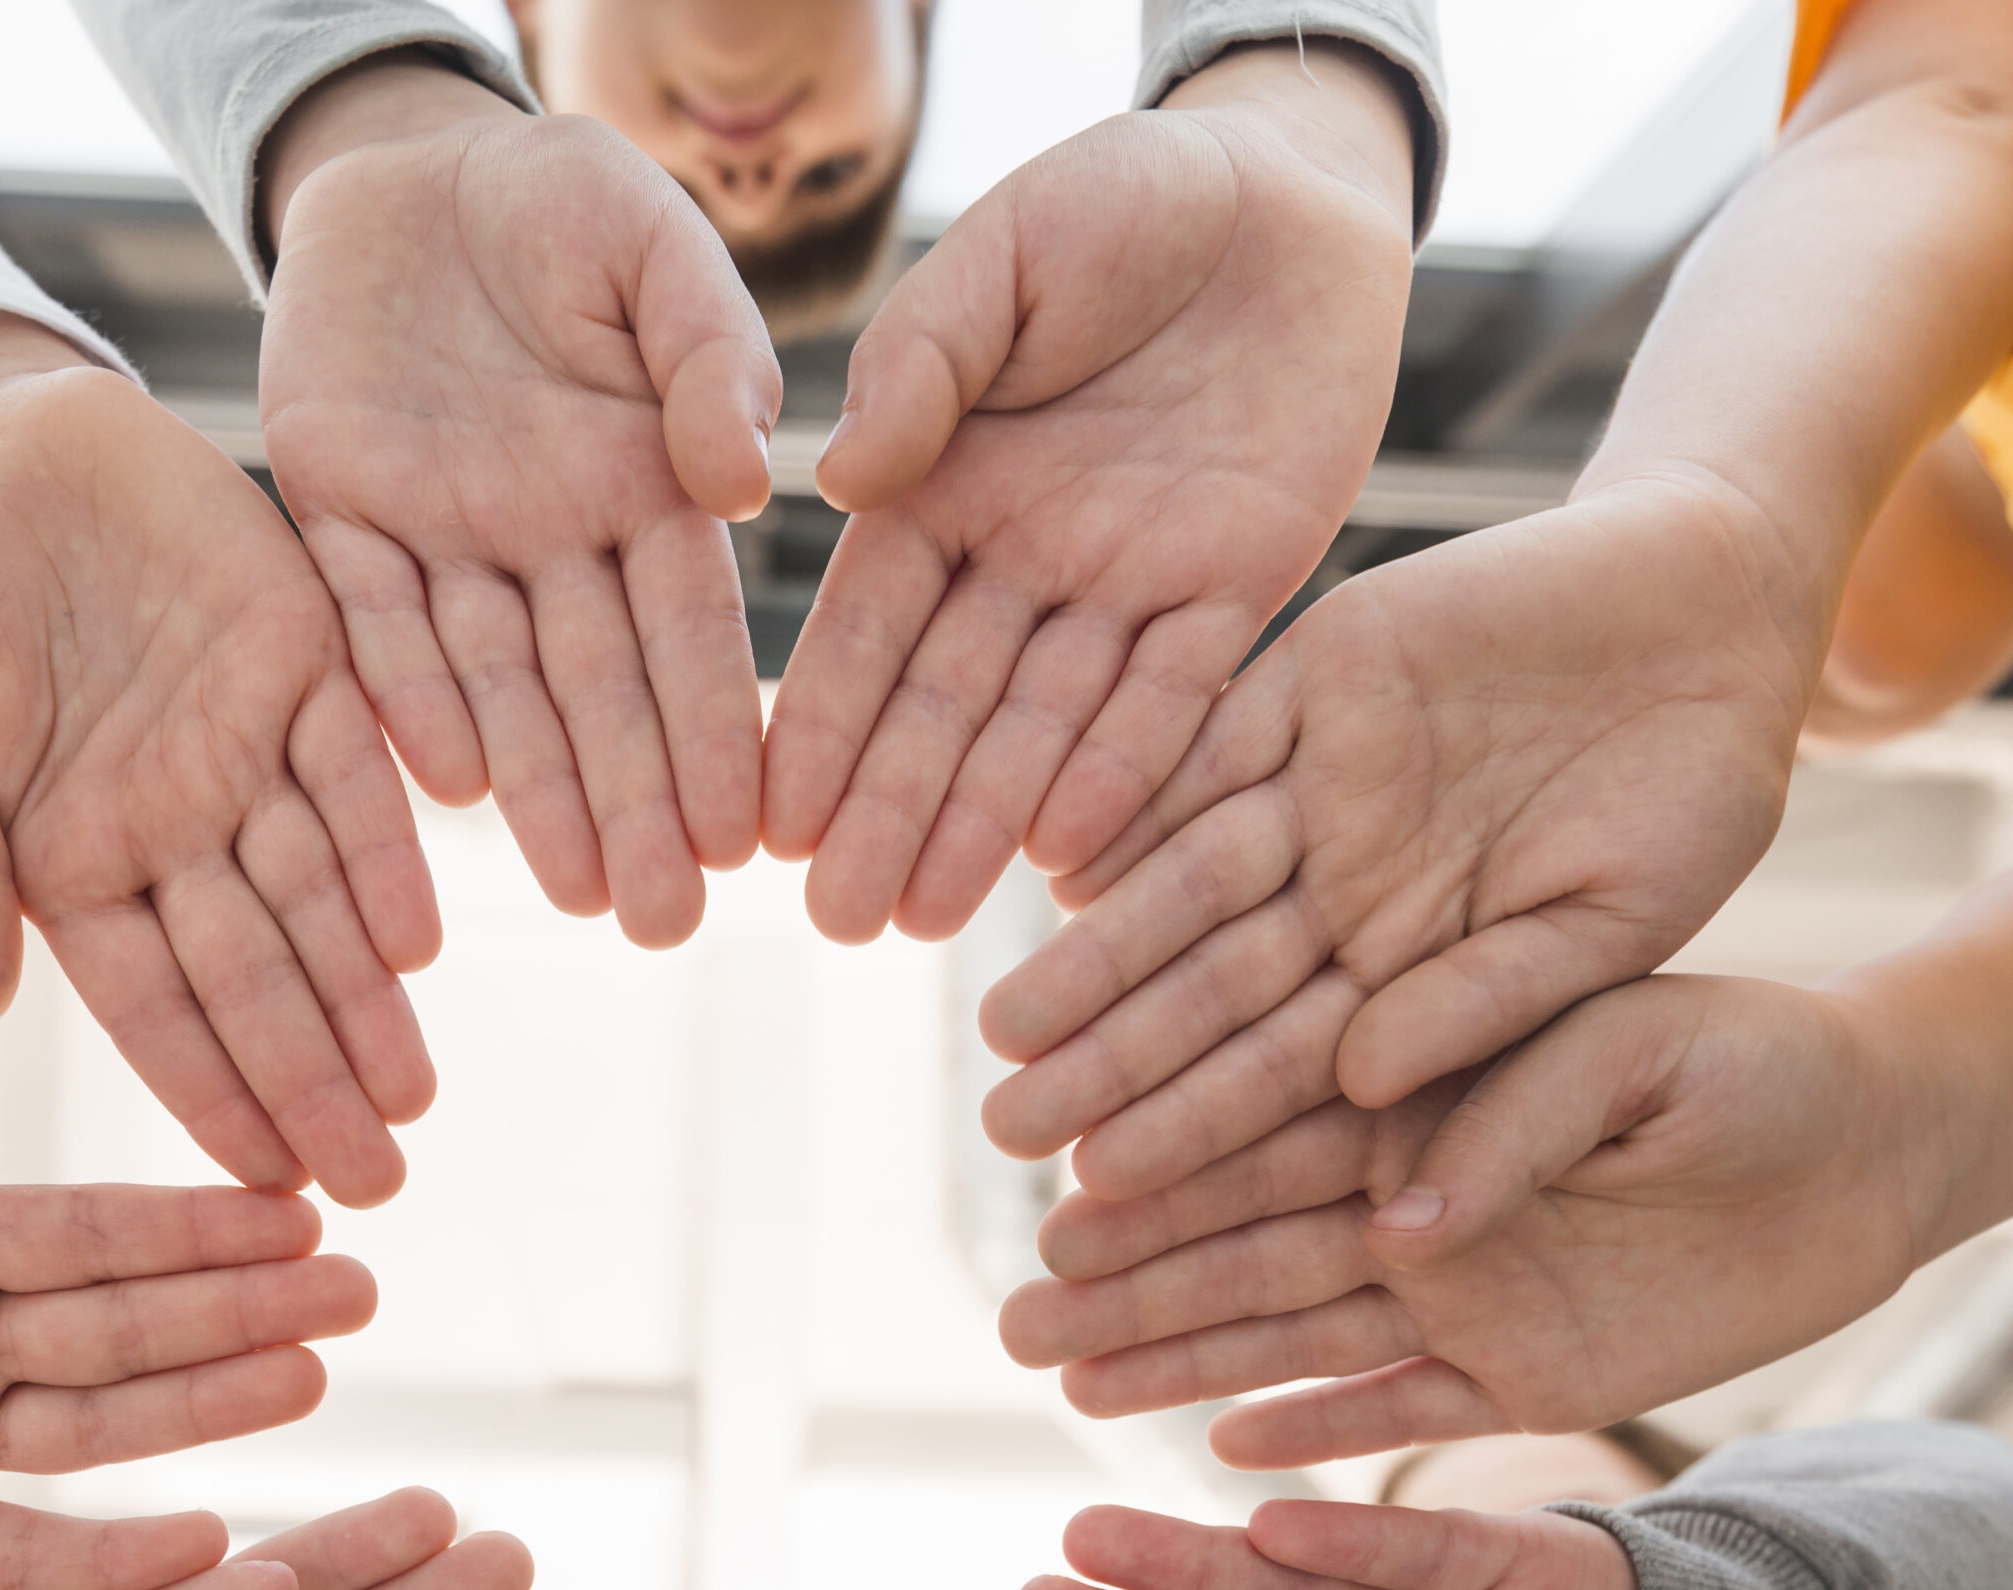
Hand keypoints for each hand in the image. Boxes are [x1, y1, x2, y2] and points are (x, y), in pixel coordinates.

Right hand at [0, 313, 437, 1199]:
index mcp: (70, 864)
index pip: (152, 1006)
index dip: (210, 1094)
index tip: (264, 1185)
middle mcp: (173, 832)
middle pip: (257, 979)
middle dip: (315, 1082)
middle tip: (376, 1184)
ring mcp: (245, 754)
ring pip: (320, 901)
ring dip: (368, 1001)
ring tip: (414, 1099)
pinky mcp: (309, 668)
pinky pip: (356, 773)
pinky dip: (386, 852)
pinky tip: (418, 939)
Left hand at [262, 62, 781, 948]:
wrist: (404, 165)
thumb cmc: (559, 201)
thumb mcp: (652, 241)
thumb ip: (706, 351)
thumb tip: (745, 479)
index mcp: (646, 493)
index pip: (689, 633)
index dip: (715, 734)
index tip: (746, 839)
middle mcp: (554, 543)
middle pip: (599, 694)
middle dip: (634, 808)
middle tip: (661, 921)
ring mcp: (450, 540)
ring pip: (498, 685)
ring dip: (537, 792)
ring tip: (577, 894)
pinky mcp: (345, 518)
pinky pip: (377, 623)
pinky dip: (412, 698)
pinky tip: (451, 788)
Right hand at [762, 44, 1413, 943]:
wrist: (1294, 189)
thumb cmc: (1126, 201)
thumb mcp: (1005, 251)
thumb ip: (924, 359)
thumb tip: (833, 481)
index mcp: (945, 487)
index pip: (868, 630)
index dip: (823, 728)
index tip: (773, 826)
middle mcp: (1024, 558)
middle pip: (945, 708)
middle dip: (890, 816)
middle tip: (840, 923)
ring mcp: (1126, 584)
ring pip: (1043, 725)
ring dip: (984, 824)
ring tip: (924, 919)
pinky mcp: (1234, 590)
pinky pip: (1172, 695)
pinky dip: (1123, 769)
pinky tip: (1064, 850)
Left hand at [977, 479, 1815, 1196]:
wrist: (1718, 606)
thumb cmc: (1694, 790)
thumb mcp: (1617, 914)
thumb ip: (1494, 1001)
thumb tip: (1369, 1087)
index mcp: (1408, 971)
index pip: (1284, 1068)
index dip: (1195, 1126)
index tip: (1107, 1189)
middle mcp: (1339, 891)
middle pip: (1203, 990)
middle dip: (1111, 1061)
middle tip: (1010, 1132)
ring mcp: (1314, 787)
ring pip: (1180, 882)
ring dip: (1095, 952)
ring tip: (1004, 1027)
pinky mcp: (1304, 678)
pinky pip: (1202, 737)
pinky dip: (1136, 791)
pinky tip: (1056, 861)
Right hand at [996, 970, 1945, 1462]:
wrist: (1874, 1145)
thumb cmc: (1760, 1060)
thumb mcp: (1646, 1046)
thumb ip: (1516, 1112)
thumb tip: (1402, 1218)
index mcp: (1425, 1100)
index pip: (1266, 1142)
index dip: (1159, 1179)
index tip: (1054, 1207)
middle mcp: (1417, 1201)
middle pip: (1247, 1249)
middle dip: (1130, 1284)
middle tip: (1014, 1320)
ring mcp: (1461, 1293)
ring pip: (1293, 1335)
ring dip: (1182, 1364)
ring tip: (1070, 1390)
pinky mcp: (1521, 1373)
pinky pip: (1397, 1409)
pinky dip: (1315, 1433)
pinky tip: (1217, 1454)